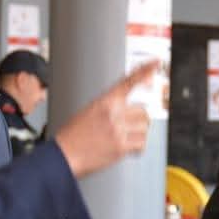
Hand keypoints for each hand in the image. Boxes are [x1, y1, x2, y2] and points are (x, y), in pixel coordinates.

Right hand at [55, 61, 157, 177]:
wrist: (63, 156)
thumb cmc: (72, 136)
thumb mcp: (88, 112)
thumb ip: (109, 108)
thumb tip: (128, 110)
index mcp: (104, 101)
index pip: (128, 82)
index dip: (144, 71)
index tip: (155, 63)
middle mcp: (113, 113)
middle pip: (143, 111)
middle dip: (138, 120)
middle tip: (127, 127)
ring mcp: (118, 130)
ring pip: (144, 127)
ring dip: (138, 134)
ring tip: (124, 139)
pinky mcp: (121, 147)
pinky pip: (141, 144)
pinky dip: (137, 148)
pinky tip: (126, 148)